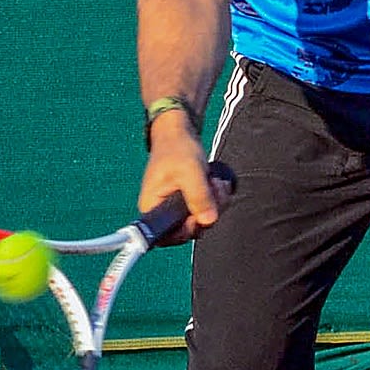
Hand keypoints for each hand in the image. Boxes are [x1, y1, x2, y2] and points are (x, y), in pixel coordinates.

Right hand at [137, 112, 234, 243]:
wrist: (180, 132)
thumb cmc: (177, 148)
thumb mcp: (190, 171)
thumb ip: (199, 196)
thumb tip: (208, 221)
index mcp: (152, 207)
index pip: (166, 237)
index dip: (186, 231)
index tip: (200, 216)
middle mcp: (163, 212)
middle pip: (190, 230)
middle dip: (208, 211)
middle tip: (215, 188)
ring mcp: (177, 208)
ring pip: (203, 220)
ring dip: (216, 203)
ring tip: (215, 181)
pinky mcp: (189, 202)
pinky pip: (207, 211)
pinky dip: (217, 199)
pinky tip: (216, 182)